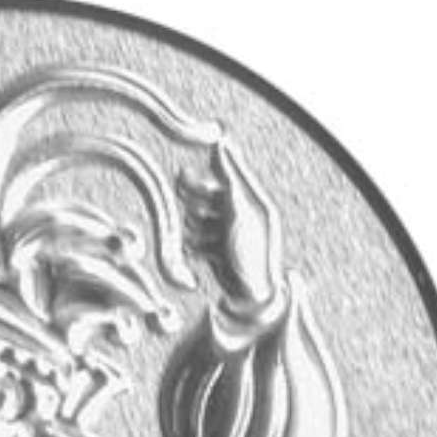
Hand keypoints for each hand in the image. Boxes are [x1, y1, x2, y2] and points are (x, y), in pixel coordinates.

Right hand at [178, 141, 283, 314]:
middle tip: (205, 220)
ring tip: (210, 243)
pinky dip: (195, 247)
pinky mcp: (213, 253)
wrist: (252, 297)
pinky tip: (204, 255)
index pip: (217, 179)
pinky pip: (193, 242)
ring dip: (197, 230)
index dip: (199, 179)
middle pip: (201, 200)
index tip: (180, 177)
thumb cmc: (255, 254)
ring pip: (194, 221)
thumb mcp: (243, 208)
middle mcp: (236, 214)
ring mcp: (223, 234)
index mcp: (249, 199)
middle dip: (198, 209)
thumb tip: (222, 140)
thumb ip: (231, 174)